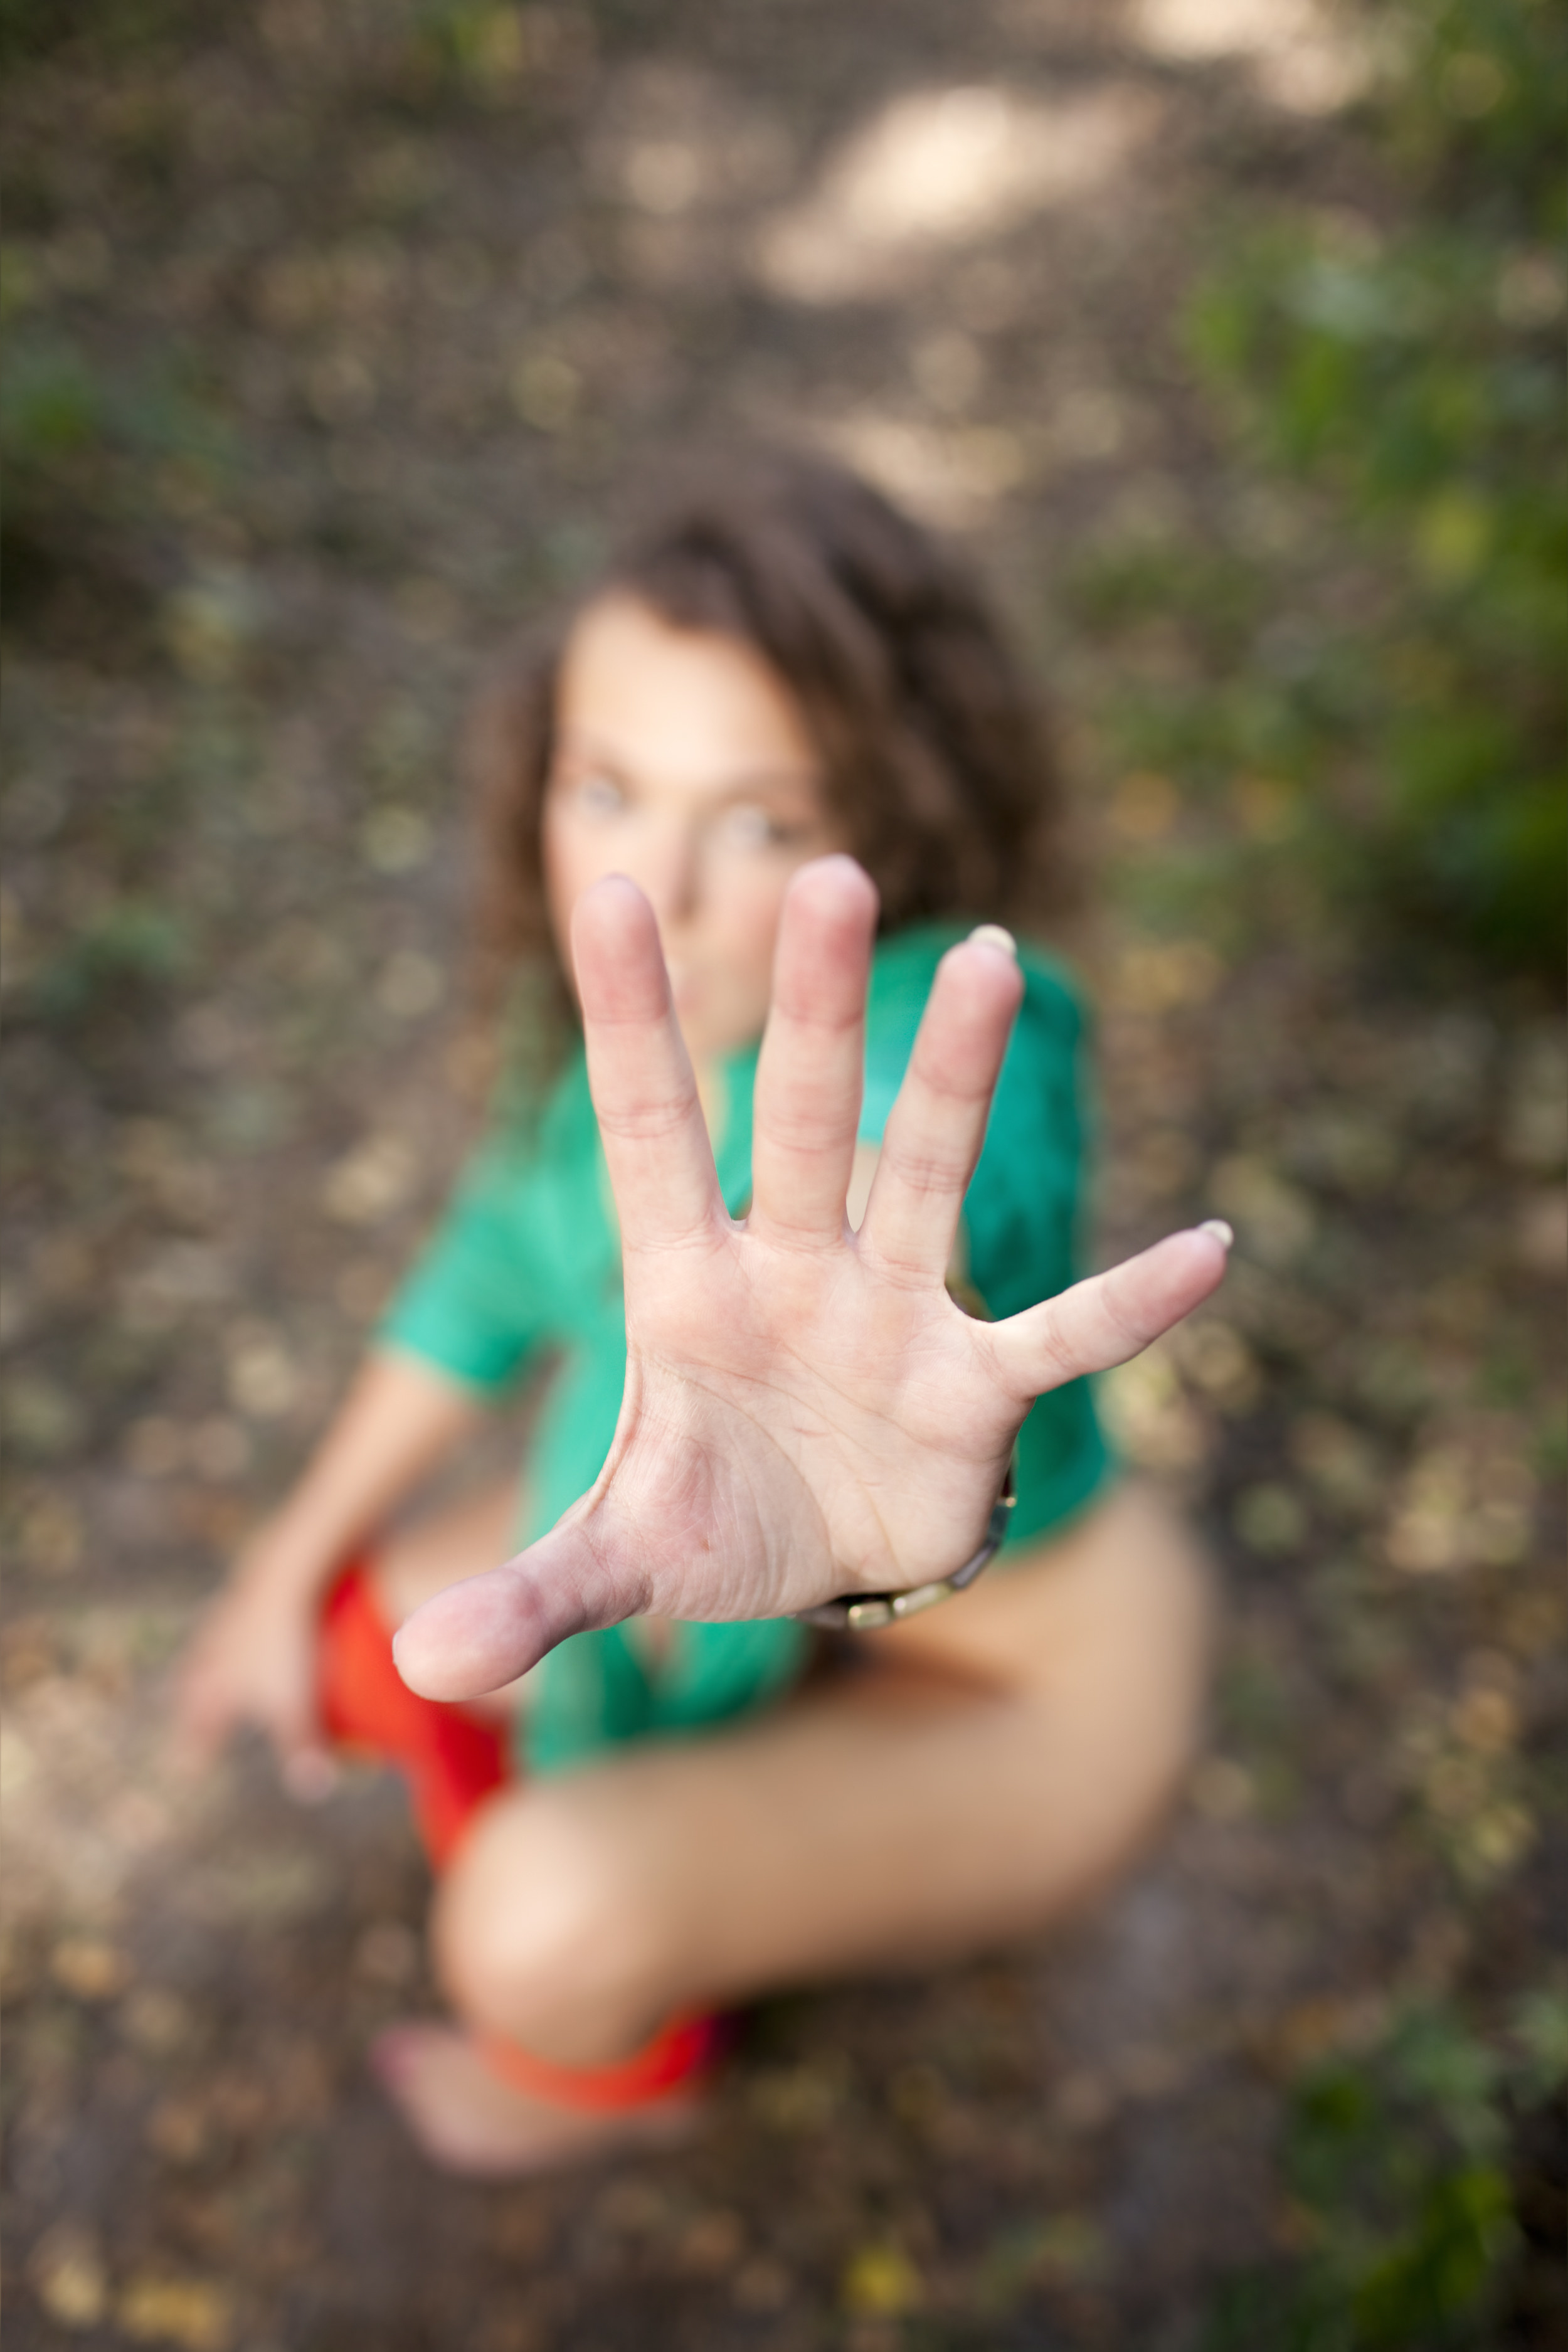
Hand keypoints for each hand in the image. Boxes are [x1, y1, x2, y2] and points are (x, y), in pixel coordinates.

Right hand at [174, 1525, 338, 1798]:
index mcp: (217, 1683)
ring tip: (209, 1661)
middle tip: (187, 1709)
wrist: (285, 1571)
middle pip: (195, 1682)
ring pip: (212, 1644)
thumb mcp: (298, 1702)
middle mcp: (214, 1651)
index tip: (187, 1767)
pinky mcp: (248, 1589)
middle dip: (191, 1700)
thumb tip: (315, 1790)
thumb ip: (302, 1745)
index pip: (199, 1726)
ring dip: (208, 1657)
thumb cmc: (289, 1641)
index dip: (193, 1748)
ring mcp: (227, 1618)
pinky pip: (239, 1613)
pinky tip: (249, 1617)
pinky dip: (238, 1623)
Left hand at [395, 857, 1228, 1700]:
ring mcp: (891, 1315)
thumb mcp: (617, 1561)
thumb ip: (534, 1593)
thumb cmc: (715, 1521)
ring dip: (954, 1078)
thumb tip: (415, 1664)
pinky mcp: (973, 1388)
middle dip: (809, 1009)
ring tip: (988, 960)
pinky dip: (1127, 1305)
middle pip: (800, 1122)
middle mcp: (794, 1270)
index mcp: (687, 1288)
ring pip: (924, 1177)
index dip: (629, 1023)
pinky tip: (1210, 1250)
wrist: (831, 1566)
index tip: (607, 894)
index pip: (648, 1133)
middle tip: (824, 873)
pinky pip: (1060, 1336)